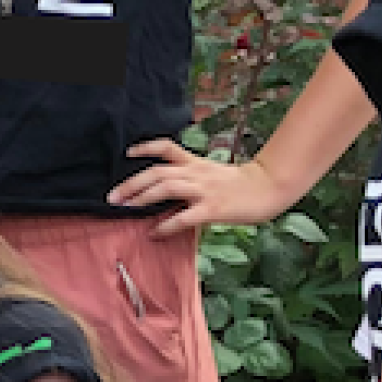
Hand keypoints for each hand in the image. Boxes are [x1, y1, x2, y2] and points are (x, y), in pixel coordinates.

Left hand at [110, 139, 297, 235]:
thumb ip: (190, 177)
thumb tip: (164, 192)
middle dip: (131, 183)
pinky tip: (154, 233)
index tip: (128, 152)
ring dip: (142, 198)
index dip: (146, 147)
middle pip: (158, 171)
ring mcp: (204, 190)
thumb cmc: (240, 184)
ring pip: (167, 187)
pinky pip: (184, 217)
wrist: (269, 187)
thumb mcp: (212, 173)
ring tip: (126, 209)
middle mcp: (196, 173)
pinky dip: (166, 225)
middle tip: (111, 197)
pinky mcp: (213, 208)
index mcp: (195, 164)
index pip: (167, 147)